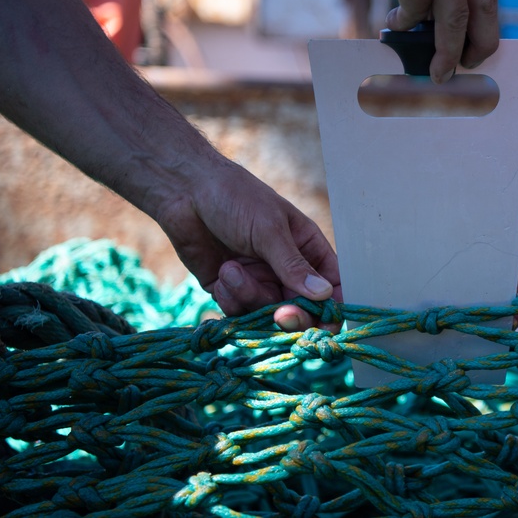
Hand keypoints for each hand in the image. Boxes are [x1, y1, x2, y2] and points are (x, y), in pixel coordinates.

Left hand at [153, 160, 340, 331]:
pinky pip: (238, 312)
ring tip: (231, 270)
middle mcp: (286, 270)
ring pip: (266, 313)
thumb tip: (325, 295)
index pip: (332, 286)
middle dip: (290, 315)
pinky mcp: (230, 291)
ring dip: (249, 297)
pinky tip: (220, 274)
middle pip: (302, 310)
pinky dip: (230, 299)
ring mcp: (259, 281)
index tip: (323, 326)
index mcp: (307, 249)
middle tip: (280, 315)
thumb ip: (294, 266)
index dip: (332, 309)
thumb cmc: (236, 198)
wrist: (185, 192)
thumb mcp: (270, 230)